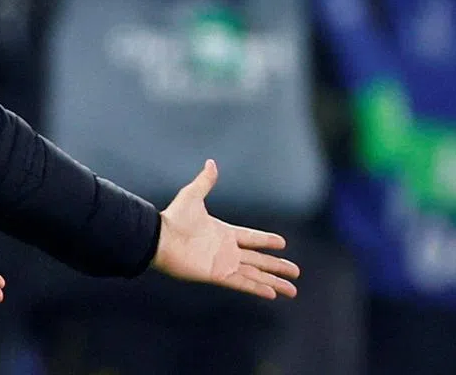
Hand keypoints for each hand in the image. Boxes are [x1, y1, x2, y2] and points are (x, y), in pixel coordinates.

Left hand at [151, 160, 299, 299]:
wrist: (159, 239)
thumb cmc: (174, 218)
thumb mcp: (192, 196)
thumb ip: (205, 182)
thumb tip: (211, 162)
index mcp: (223, 232)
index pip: (251, 238)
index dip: (267, 241)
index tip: (283, 243)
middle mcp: (227, 250)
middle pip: (259, 260)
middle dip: (278, 266)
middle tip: (296, 272)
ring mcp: (224, 264)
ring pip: (256, 274)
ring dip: (274, 282)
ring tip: (292, 290)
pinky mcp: (219, 276)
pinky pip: (244, 283)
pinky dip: (259, 288)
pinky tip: (273, 293)